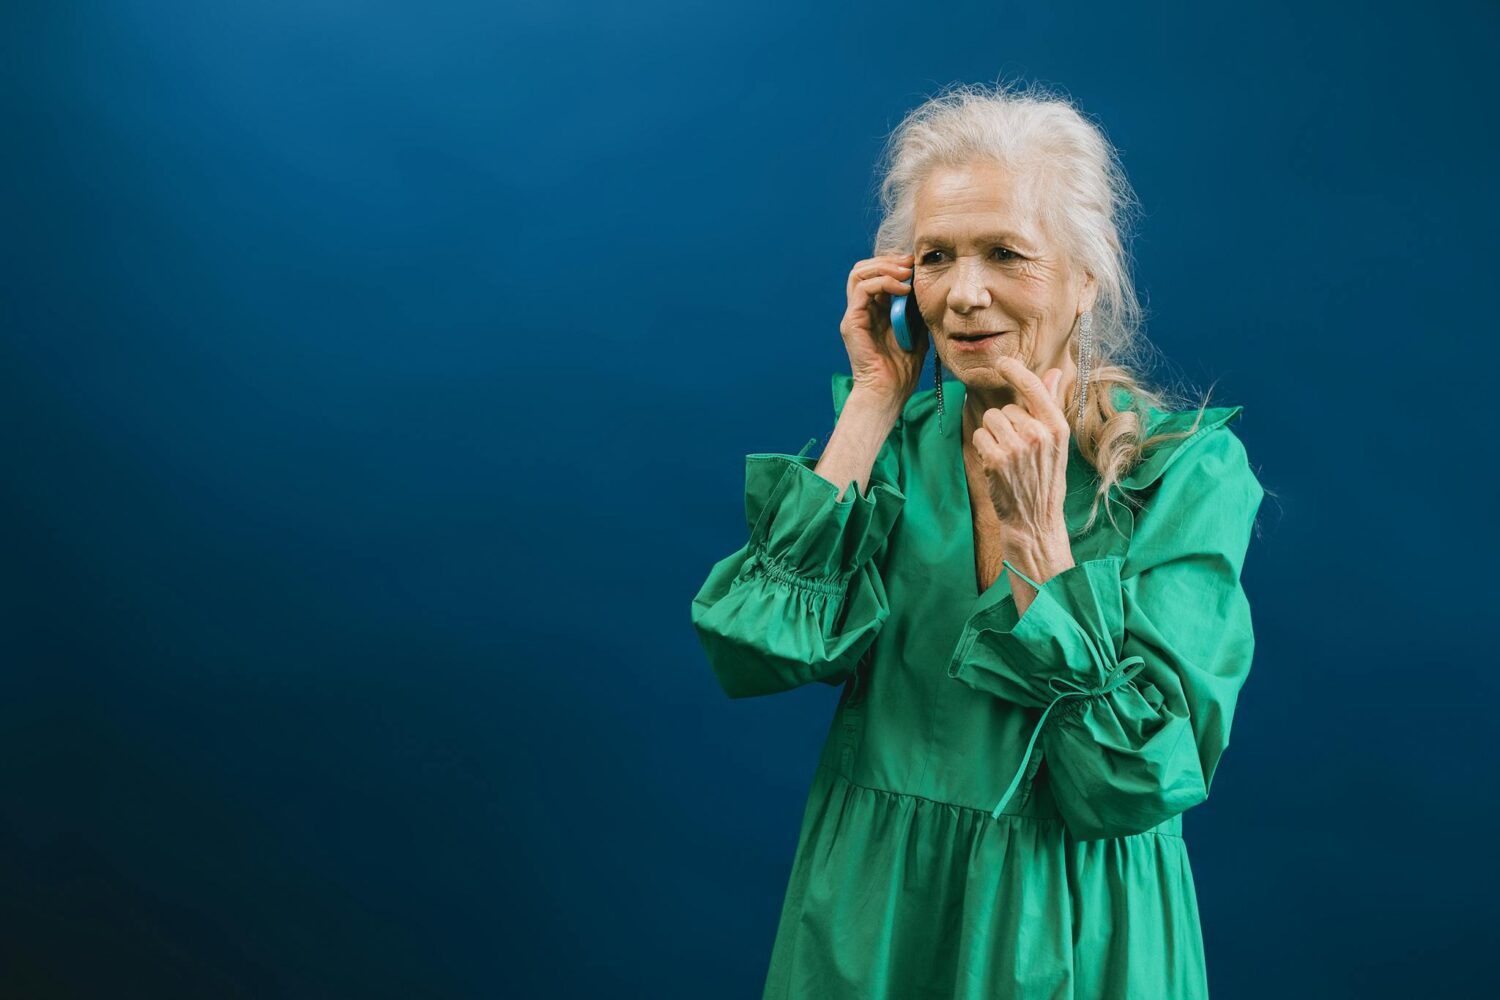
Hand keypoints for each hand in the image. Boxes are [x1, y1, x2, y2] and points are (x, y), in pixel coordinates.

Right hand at [838, 252, 927, 408]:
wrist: (889, 391)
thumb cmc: (903, 368)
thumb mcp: (917, 329)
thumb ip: (916, 308)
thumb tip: (927, 285)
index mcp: (874, 310)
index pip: (876, 273)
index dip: (894, 263)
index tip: (917, 264)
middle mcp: (861, 309)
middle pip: (864, 268)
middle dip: (889, 260)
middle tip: (911, 263)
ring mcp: (854, 315)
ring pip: (859, 273)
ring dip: (885, 267)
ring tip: (907, 273)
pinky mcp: (852, 322)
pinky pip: (862, 290)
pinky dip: (884, 282)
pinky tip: (904, 289)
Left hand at [972, 357, 1070, 538]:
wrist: (1035, 520)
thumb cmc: (1045, 479)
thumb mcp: (1057, 443)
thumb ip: (1050, 405)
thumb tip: (1054, 372)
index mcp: (1058, 427)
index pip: (1034, 388)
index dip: (1016, 370)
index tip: (1002, 362)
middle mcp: (1039, 434)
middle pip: (1006, 407)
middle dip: (1006, 424)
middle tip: (1018, 451)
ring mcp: (1017, 447)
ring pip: (990, 419)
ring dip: (993, 435)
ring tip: (1007, 457)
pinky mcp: (996, 459)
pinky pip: (980, 435)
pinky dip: (983, 447)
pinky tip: (996, 464)